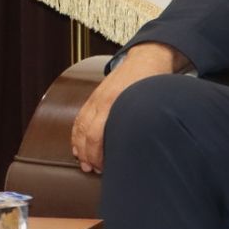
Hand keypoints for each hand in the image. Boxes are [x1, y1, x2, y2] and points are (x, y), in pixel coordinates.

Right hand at [70, 43, 183, 174]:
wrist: (147, 59)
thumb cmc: (152, 83)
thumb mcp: (151, 104)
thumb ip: (141, 123)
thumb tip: (139, 148)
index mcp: (115, 103)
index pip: (96, 135)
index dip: (96, 155)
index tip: (102, 168)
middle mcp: (102, 100)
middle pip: (85, 133)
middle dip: (87, 155)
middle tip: (93, 169)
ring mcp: (96, 97)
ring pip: (79, 126)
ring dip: (79, 146)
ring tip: (84, 162)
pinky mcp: (94, 96)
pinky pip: (79, 117)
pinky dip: (76, 134)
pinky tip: (78, 146)